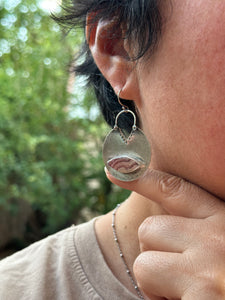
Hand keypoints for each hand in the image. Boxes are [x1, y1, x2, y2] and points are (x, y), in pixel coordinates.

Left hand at [105, 168, 224, 299]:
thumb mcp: (222, 244)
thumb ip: (199, 230)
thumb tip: (161, 226)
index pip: (175, 189)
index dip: (142, 178)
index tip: (114, 169)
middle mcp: (218, 238)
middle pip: (150, 229)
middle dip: (154, 253)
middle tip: (177, 274)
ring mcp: (209, 268)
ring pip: (144, 263)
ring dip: (154, 283)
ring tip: (184, 294)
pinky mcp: (200, 297)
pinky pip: (150, 293)